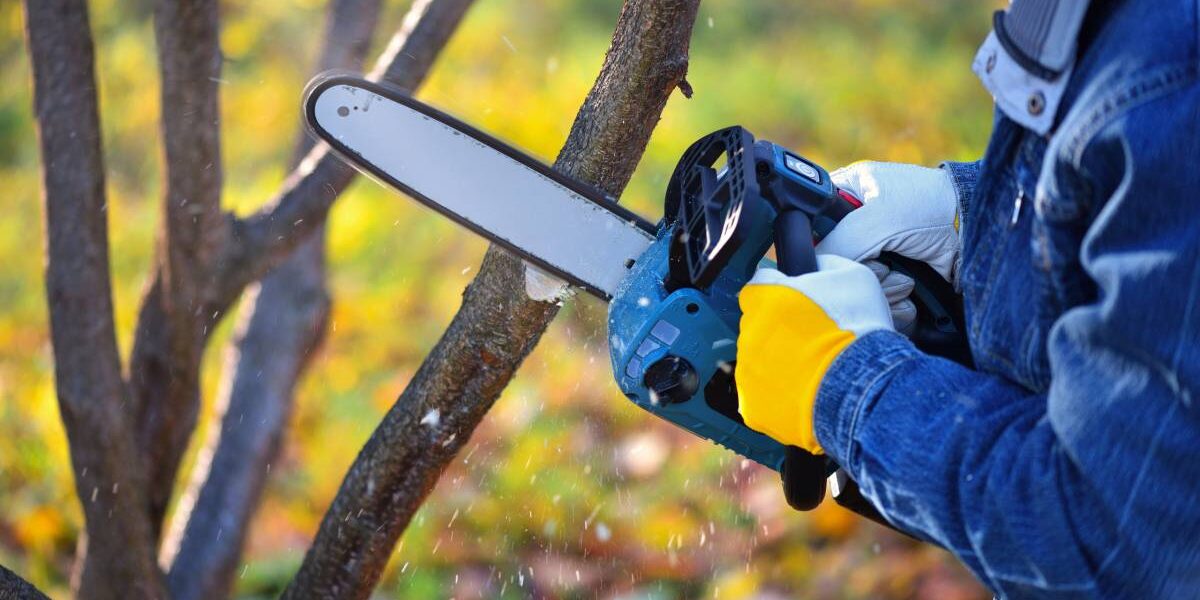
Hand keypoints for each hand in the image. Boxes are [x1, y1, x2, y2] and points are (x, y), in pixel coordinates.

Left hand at [736, 255, 892, 453]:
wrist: (865, 387)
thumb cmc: (860, 329)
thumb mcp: (853, 274)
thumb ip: (824, 264)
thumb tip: (815, 264)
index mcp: (766, 296)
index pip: (760, 284)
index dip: (781, 293)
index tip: (797, 305)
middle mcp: (749, 332)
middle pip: (757, 325)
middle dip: (779, 330)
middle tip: (811, 339)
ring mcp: (747, 371)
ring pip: (757, 361)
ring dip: (777, 362)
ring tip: (812, 369)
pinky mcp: (752, 405)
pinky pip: (760, 396)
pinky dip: (777, 395)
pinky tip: (804, 392)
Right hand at [815, 162, 960, 329]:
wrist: (976, 224)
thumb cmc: (927, 205)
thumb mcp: (874, 220)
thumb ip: (837, 243)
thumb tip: (817, 272)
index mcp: (842, 193)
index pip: (809, 226)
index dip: (822, 249)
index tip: (841, 259)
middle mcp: (854, 223)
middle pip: (835, 264)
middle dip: (862, 273)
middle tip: (882, 265)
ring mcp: (875, 250)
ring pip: (856, 286)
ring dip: (881, 289)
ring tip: (903, 278)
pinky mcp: (893, 274)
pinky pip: (878, 297)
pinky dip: (893, 302)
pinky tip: (908, 290)